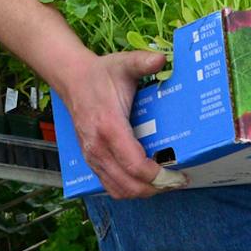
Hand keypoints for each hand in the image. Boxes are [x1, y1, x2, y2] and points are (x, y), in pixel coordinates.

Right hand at [63, 48, 169, 199]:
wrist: (71, 79)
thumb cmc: (100, 74)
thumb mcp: (124, 63)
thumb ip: (143, 61)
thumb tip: (162, 59)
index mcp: (109, 127)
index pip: (134, 164)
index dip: (157, 175)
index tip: (178, 174)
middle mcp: (98, 147)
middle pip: (128, 184)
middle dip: (156, 188)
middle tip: (177, 181)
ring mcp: (92, 156)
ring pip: (118, 189)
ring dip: (143, 192)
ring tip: (164, 183)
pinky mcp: (90, 160)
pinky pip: (109, 185)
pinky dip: (129, 189)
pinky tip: (145, 181)